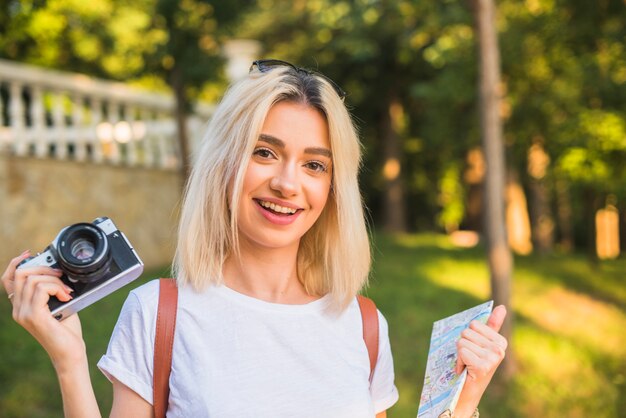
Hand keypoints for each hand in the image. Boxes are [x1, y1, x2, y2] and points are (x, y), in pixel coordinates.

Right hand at [2, 251, 85, 370]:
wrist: (70, 353)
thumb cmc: (67, 331)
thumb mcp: (58, 304)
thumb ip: (51, 290)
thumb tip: (57, 270)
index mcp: (20, 306)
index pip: (8, 279)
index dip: (17, 262)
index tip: (31, 254)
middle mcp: (17, 310)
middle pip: (20, 274)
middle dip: (43, 268)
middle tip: (61, 275)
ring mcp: (23, 313)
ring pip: (33, 280)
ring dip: (55, 280)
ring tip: (67, 291)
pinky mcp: (33, 316)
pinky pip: (41, 289)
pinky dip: (57, 288)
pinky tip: (67, 297)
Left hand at [455, 305, 507, 381]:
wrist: (467, 392)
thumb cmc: (473, 366)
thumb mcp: (482, 344)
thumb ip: (491, 325)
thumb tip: (501, 307)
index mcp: (501, 342)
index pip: (474, 324)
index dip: (469, 337)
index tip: (474, 351)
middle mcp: (499, 350)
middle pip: (466, 332)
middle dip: (463, 346)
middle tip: (469, 360)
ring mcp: (492, 358)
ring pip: (462, 341)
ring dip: (460, 355)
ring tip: (467, 365)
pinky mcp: (482, 366)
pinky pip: (461, 351)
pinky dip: (458, 361)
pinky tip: (465, 371)